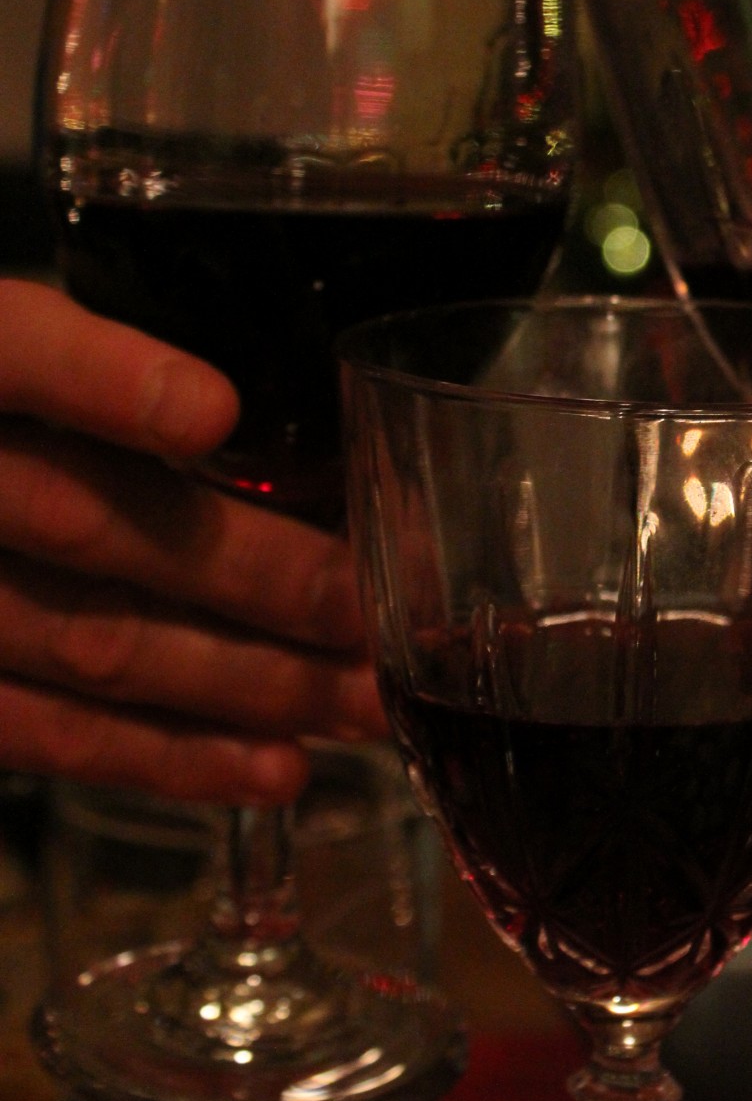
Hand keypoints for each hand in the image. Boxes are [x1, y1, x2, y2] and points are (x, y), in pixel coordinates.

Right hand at [0, 279, 384, 803]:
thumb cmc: (20, 409)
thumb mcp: (26, 334)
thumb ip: (113, 359)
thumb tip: (269, 409)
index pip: (17, 355)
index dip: (103, 384)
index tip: (213, 411)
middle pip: (82, 524)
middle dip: (247, 570)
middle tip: (367, 602)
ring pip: (89, 641)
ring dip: (244, 680)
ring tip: (362, 698)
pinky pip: (50, 732)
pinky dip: (171, 756)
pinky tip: (276, 766)